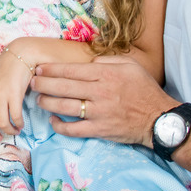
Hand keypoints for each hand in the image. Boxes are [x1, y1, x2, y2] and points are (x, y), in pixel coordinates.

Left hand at [31, 55, 176, 143]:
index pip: (71, 70)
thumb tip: (89, 63)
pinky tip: (53, 122)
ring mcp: (99, 112)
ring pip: (65, 107)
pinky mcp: (100, 130)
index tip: (39, 69)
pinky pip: (74, 129)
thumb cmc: (144, 89)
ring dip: (48, 103)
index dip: (52, 70)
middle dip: (43, 84)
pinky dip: (60, 126)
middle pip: (64, 87)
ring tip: (38, 99)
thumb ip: (108, 61)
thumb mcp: (131, 66)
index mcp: (106, 74)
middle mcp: (100, 92)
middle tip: (31, 82)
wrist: (158, 118)